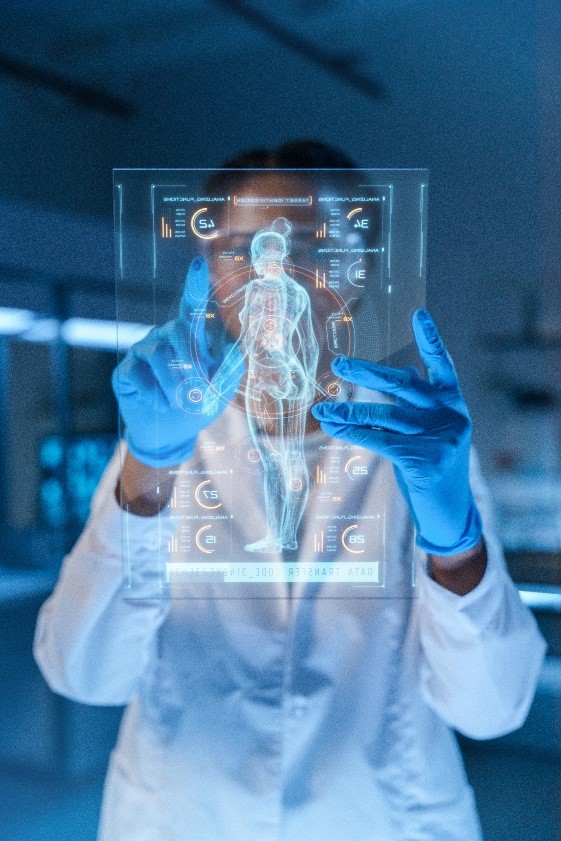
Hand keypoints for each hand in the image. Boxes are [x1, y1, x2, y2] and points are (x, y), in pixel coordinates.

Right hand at [112, 257, 243, 467]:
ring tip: (178, 401)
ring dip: (174, 382)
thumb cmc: (196, 407)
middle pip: (177, 330)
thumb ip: (231, 369)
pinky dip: (154, 393)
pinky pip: (138, 374)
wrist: (168, 435)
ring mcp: (142, 351)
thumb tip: (235, 349)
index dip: (194, 285)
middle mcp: (164, 337)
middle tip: (198, 390)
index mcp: (189, 337)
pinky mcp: (125, 370)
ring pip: (158, 354)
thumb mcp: (221, 391)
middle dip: (191, 361)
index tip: (199, 265)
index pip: (192, 306)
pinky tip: (159, 403)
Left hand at [311, 309, 481, 555]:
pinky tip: (334, 427)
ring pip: (386, 416)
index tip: (418, 314)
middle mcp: (451, 416)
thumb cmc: (433, 465)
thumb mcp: (430, 431)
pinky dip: (354, 433)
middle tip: (338, 363)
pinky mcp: (426, 461)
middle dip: (368, 372)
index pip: (442, 365)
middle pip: (404, 386)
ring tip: (323, 409)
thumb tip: (397, 374)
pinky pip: (381, 441)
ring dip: (349, 411)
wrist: (451, 512)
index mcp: (454, 403)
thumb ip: (414, 405)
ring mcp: (441, 439)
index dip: (431, 339)